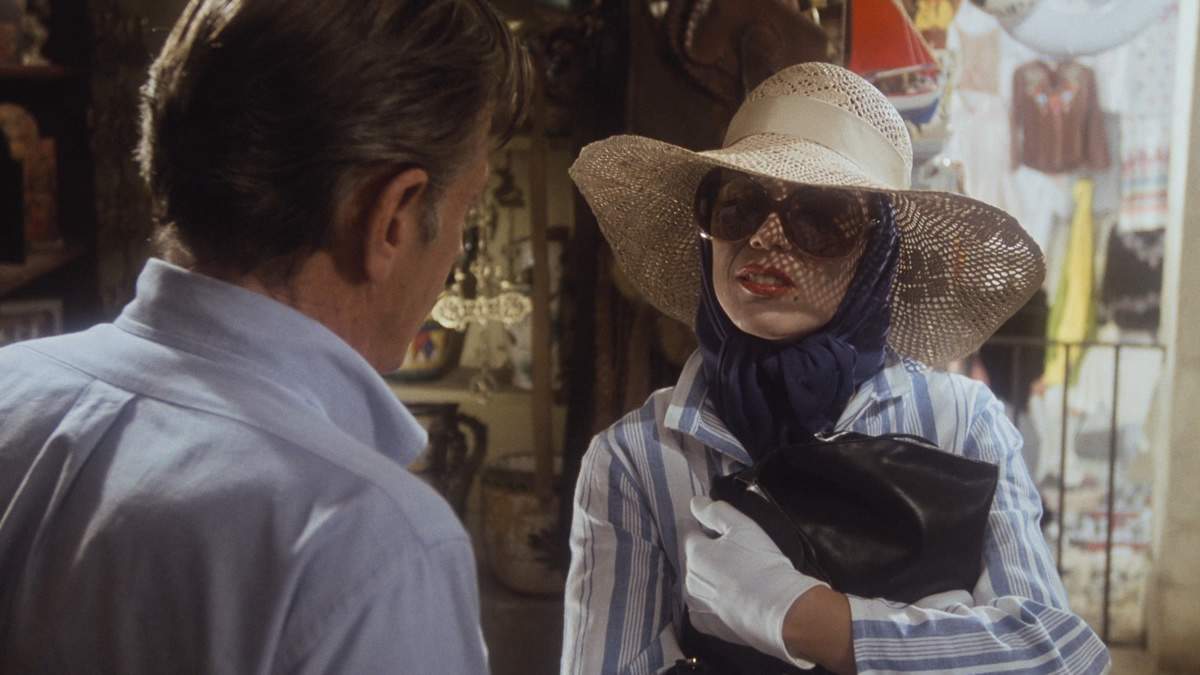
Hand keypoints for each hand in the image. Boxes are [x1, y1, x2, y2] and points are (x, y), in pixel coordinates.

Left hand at [683, 495, 828, 666]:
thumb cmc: (762, 563)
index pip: (690, 534)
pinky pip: (703, 610)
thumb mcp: (742, 526)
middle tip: (735, 559)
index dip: (707, 532)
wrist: (781, 610)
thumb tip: (695, 502)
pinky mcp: (707, 626)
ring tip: (736, 581)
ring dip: (709, 581)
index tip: (725, 536)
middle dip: (707, 557)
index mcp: (695, 554)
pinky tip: (732, 601)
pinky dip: (713, 605)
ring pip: (697, 586)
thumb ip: (715, 511)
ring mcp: (696, 605)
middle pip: (693, 561)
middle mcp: (689, 580)